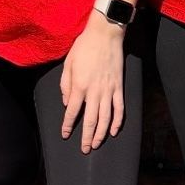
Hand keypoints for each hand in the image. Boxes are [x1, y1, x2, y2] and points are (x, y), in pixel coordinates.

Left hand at [60, 14, 125, 153]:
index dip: (68, 125)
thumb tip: (67, 103)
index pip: (72, 111)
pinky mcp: (119, 87)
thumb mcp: (68, 63)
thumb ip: (66, 84)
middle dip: (86, 137)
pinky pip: (119, 108)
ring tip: (96, 144)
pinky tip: (114, 131)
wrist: (105, 34)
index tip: (65, 134)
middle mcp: (94, 91)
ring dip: (100, 134)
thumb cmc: (84, 47)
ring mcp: (109, 90)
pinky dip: (117, 121)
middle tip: (84, 149)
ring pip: (105, 118)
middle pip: (90, 120)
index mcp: (80, 86)